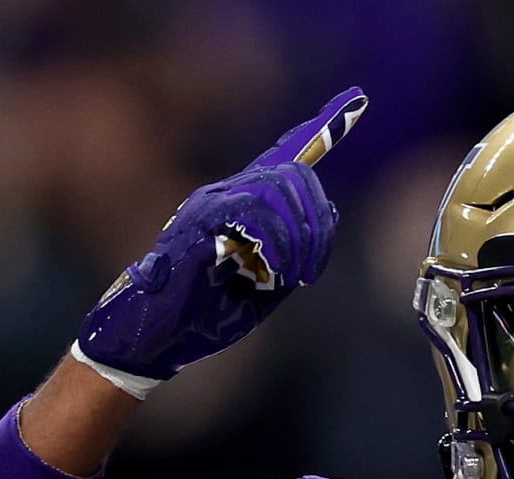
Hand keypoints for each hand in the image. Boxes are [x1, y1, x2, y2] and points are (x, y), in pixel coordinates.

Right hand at [72, 86, 367, 398]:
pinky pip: (252, 208)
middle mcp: (223, 196)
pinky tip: (276, 271)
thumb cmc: (204, 318)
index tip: (356, 101)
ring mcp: (208, 205)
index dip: (319, 129)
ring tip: (295, 276)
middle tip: (310, 270)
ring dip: (300, 236)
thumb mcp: (266, 288)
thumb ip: (295, 252)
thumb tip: (329, 214)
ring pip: (277, 186)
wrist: (157, 342)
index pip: (281, 160)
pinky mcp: (198, 220)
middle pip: (292, 173)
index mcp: (238, 207)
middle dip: (317, 220)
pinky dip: (277, 241)